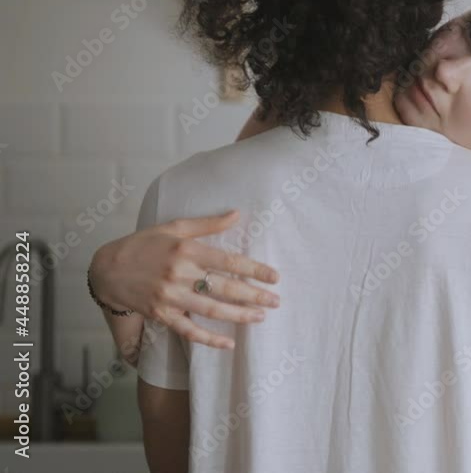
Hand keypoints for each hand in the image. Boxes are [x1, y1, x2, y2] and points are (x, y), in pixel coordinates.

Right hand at [90, 210, 279, 349]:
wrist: (106, 269)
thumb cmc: (143, 244)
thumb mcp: (174, 227)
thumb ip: (208, 224)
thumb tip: (237, 214)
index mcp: (186, 250)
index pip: (229, 261)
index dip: (254, 270)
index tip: (275, 277)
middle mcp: (180, 274)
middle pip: (225, 287)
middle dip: (254, 295)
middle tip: (276, 300)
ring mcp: (170, 297)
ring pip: (211, 309)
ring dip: (239, 315)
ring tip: (261, 316)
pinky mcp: (161, 315)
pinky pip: (189, 331)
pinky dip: (209, 339)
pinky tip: (229, 344)